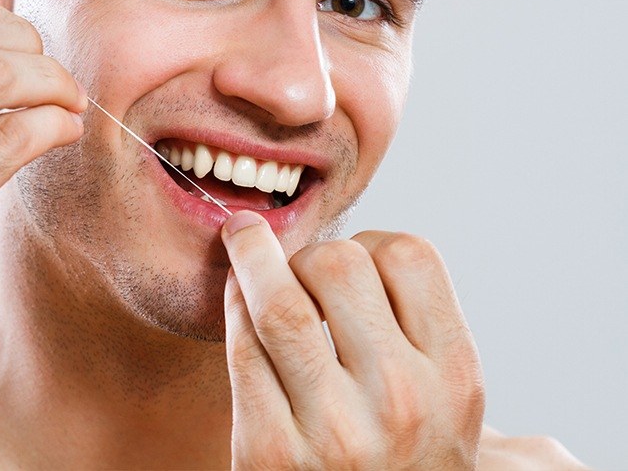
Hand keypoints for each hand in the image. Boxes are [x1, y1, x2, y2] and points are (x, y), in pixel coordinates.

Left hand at [221, 210, 484, 468]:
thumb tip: (355, 248)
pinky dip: (232, 308)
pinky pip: (241, 350)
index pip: (409, 255)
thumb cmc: (410, 459)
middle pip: (338, 265)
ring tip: (240, 238)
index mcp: (455, 377)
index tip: (352, 257)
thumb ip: (420, 329)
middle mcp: (402, 401)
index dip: (371, 242)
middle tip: (296, 264)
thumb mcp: (450, 403)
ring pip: (278, 303)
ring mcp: (333, 431)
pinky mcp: (269, 454)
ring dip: (251, 256)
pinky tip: (235, 299)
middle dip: (308, 251)